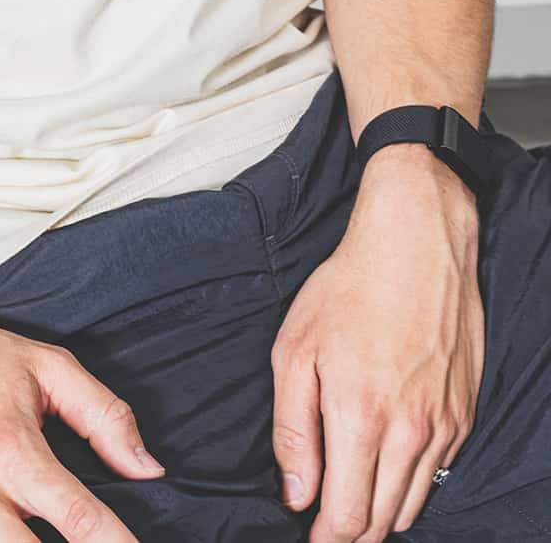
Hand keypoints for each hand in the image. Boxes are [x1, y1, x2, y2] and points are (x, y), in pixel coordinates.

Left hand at [270, 145, 484, 539]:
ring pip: (413, 504)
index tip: (309, 536)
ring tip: (354, 495)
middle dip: (352, 532)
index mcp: (361, 417)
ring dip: (382, 512)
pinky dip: (411, 481)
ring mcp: (443, 424)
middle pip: (383, 523)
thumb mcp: (295, 349)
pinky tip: (387, 459)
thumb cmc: (347, 288)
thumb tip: (296, 495)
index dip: (325, 539)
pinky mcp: (463, 412)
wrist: (415, 243)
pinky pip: (438, 472)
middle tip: (326, 521)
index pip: (348, 519)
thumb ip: (292, 430)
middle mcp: (409, 430)